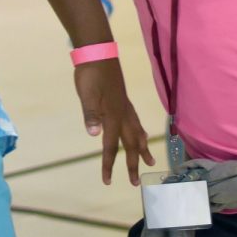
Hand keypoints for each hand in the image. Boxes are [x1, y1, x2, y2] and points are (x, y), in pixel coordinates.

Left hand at [73, 59, 154, 184]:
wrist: (98, 53)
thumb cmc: (90, 74)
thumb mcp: (86, 94)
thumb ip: (91, 114)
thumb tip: (94, 135)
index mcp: (112, 116)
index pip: (111, 146)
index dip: (109, 164)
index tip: (107, 182)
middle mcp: (122, 114)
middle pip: (130, 144)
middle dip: (133, 163)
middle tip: (136, 183)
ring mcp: (125, 107)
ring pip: (137, 132)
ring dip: (142, 148)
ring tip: (150, 160)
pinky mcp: (124, 100)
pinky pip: (136, 121)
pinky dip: (140, 131)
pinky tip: (141, 133)